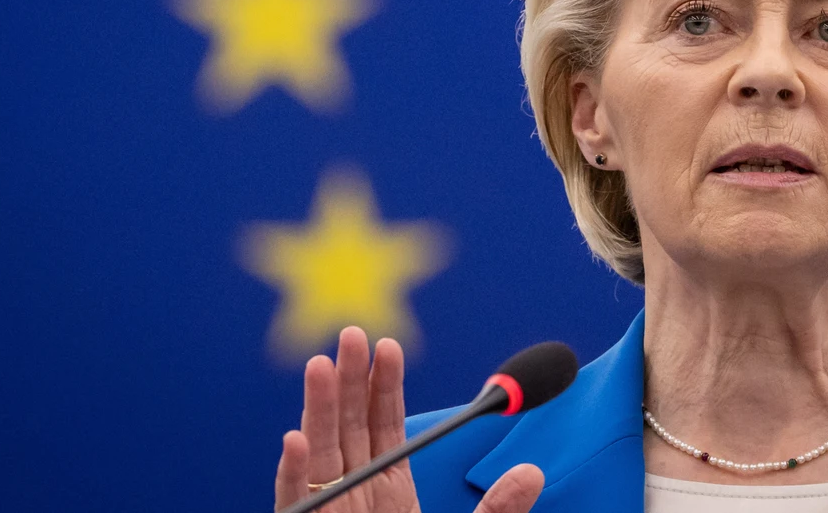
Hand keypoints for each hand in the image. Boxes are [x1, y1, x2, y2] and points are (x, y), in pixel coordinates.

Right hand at [272, 326, 544, 512]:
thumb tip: (533, 471)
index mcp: (389, 496)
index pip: (384, 428)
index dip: (384, 386)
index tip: (387, 345)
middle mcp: (354, 501)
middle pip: (349, 431)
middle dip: (347, 382)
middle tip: (350, 333)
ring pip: (321, 457)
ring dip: (317, 411)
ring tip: (319, 365)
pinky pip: (295, 504)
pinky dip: (293, 475)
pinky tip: (294, 440)